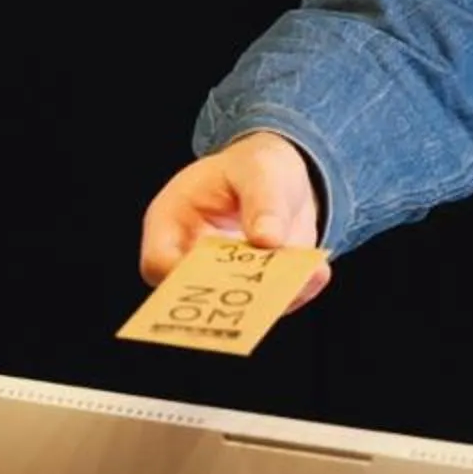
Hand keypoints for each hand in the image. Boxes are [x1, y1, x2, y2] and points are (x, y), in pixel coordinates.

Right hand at [138, 131, 331, 309]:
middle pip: (196, 295)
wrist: (280, 182)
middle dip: (230, 294)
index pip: (157, 262)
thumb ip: (263, 200)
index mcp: (169, 222)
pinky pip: (270, 305)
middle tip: (265, 286)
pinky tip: (315, 273)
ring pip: (236, 306)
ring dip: (269, 298)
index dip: (180, 276)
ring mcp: (223, 280)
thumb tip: (268, 239)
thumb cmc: (254, 167)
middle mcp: (189, 259)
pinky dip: (294, 293)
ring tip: (303, 275)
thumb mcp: (259, 169)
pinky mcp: (254, 292)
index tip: (221, 272)